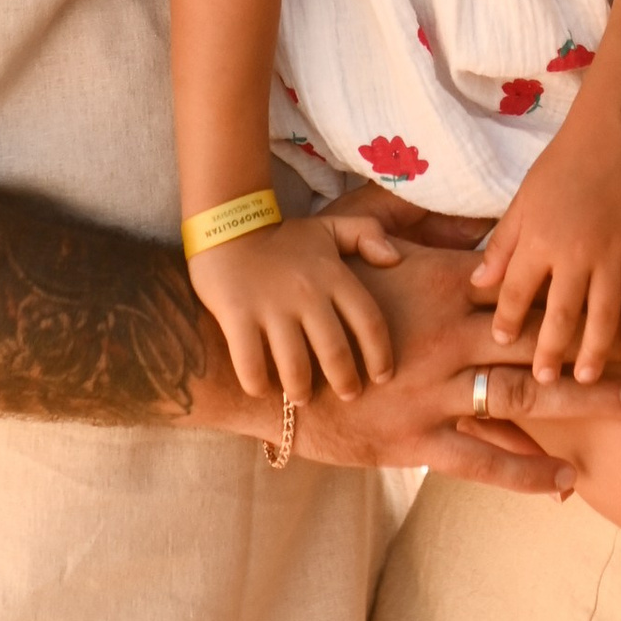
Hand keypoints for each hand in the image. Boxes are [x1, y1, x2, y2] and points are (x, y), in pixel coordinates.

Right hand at [190, 210, 398, 402]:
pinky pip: (251, 364)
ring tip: (302, 399)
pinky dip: (257, 384)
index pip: (369, 322)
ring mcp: (271, 305)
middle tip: (347, 395)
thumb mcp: (328, 227)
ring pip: (295, 366)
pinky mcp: (237, 314)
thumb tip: (395, 259)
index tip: (382, 377)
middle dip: (345, 382)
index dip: (380, 355)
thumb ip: (366, 234)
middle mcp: (307, 293)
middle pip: (335, 353)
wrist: (225, 222)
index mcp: (332, 275)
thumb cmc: (281, 237)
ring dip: (301, 391)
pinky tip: (261, 389)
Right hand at [287, 235, 620, 493]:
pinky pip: (481, 462)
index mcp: (438, 286)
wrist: (252, 366)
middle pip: (546, 339)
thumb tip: (450, 213)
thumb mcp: (352, 239)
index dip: (585, 284)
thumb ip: (407, 224)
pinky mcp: (413, 442)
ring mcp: (431, 393)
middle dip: (613, 344)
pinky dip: (527, 475)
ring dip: (589, 405)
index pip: (527, 283)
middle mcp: (445, 338)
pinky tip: (570, 485)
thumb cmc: (301, 294)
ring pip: (526, 400)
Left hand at [469, 124, 620, 379]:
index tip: (500, 341)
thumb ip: (503, 244)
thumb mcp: (521, 200)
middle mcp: (574, 252)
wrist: (613, 134)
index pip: (515, 293)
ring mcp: (613, 253)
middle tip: (543, 381)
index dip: (505, 320)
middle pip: (560, 315)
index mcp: (538, 239)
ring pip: (605, 314)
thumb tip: (478, 282)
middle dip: (550, 352)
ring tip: (588, 377)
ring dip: (596, 350)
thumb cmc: (561, 164)